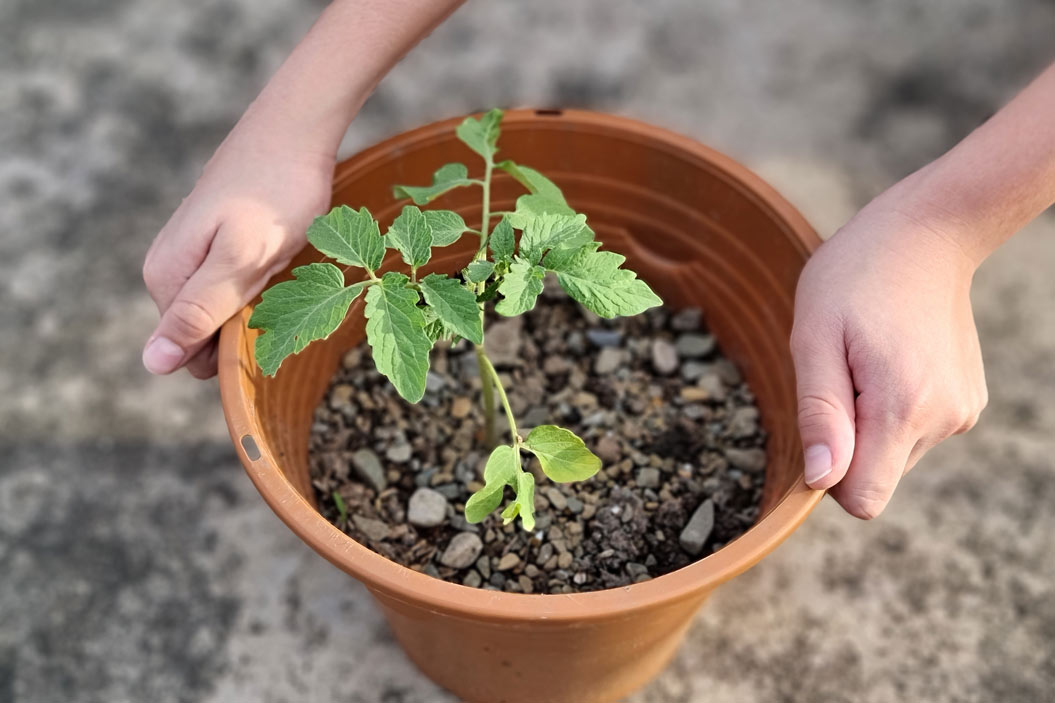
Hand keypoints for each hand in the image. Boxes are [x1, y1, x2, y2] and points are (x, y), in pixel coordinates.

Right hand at [142, 120, 334, 377]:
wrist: (296, 129)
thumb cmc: (276, 194)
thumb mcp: (241, 260)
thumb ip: (198, 311)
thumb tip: (151, 364)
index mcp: (166, 279)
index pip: (190, 354)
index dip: (233, 348)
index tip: (265, 312)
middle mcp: (169, 268)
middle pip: (206, 332)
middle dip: (247, 321)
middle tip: (276, 279)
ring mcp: (192, 251)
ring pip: (225, 307)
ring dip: (259, 297)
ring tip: (278, 259)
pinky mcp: (216, 239)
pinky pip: (237, 282)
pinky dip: (265, 276)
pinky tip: (280, 249)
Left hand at [791, 193, 987, 518]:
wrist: (926, 233)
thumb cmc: (855, 277)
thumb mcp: (815, 337)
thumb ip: (820, 414)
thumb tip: (821, 481)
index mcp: (903, 407)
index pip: (862, 498)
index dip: (827, 472)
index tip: (818, 421)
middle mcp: (944, 420)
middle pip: (875, 475)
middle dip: (846, 437)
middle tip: (841, 370)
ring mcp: (962, 412)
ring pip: (893, 454)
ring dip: (867, 419)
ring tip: (865, 357)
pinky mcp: (967, 402)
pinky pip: (913, 431)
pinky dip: (891, 407)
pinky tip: (889, 357)